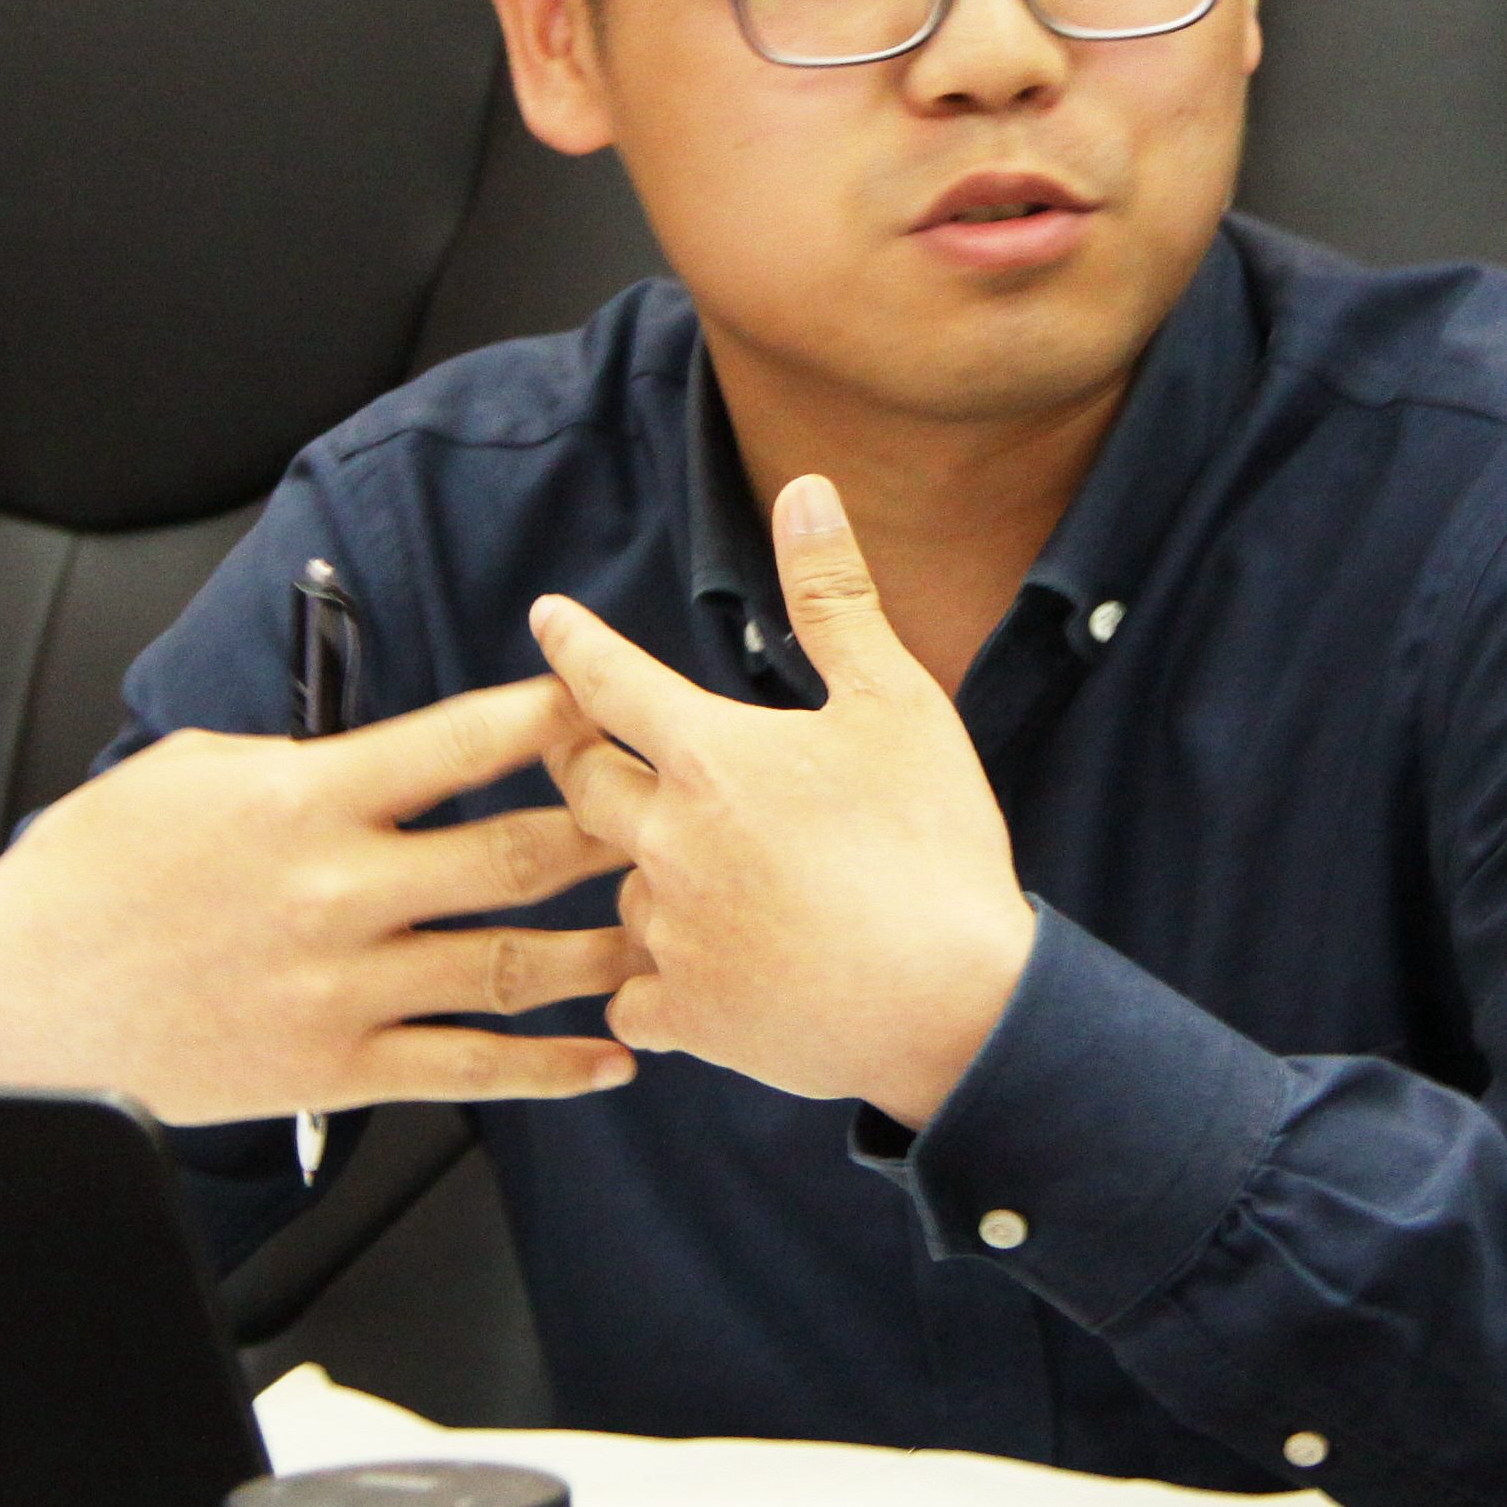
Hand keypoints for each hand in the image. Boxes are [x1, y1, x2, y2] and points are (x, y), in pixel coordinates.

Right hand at [0, 675, 643, 1120]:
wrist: (13, 1005)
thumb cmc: (92, 877)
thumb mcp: (192, 773)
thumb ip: (303, 759)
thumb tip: (382, 750)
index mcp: (307, 798)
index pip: (462, 742)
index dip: (551, 717)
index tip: (606, 699)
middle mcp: (339, 890)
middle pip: (515, 853)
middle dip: (610, 830)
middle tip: (675, 817)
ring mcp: (342, 987)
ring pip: (512, 966)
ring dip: (604, 952)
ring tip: (671, 937)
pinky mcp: (334, 1070)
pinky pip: (469, 1073)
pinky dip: (551, 1070)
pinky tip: (610, 1060)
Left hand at [533, 475, 1034, 1124]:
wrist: (960, 1007)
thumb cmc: (933, 846)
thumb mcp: (898, 702)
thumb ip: (837, 598)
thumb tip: (806, 490)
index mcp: (709, 757)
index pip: (610, 681)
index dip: (574, 642)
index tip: (547, 618)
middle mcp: (668, 842)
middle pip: (584, 786)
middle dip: (580, 759)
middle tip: (584, 748)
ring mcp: (672, 936)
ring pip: (618, 892)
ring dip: (639, 875)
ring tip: (680, 875)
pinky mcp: (689, 1017)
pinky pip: (634, 994)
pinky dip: (654, 983)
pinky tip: (691, 976)